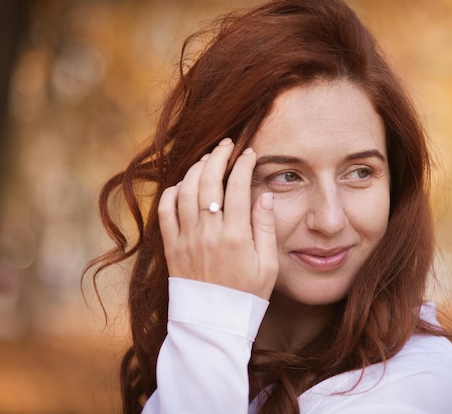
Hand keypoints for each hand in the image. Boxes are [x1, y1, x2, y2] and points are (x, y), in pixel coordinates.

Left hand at [158, 138, 278, 299]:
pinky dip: (172, 193)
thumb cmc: (246, 296)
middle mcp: (208, 232)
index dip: (243, 164)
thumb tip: (265, 196)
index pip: (238, 186)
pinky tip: (182, 186)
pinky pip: (165, 211)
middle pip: (208, 181)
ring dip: (195, 169)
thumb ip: (265, 228)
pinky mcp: (171, 248)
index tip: (249, 153)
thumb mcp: (268, 266)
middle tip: (226, 145)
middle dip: (218, 156)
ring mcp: (186, 239)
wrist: (213, 324)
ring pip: (185, 190)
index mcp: (236, 236)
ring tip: (207, 160)